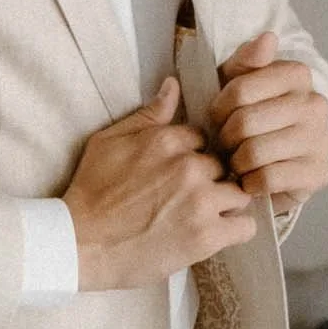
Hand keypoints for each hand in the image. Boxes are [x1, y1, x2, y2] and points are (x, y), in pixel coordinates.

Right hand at [64, 75, 256, 288]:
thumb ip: (148, 114)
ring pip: (239, 192)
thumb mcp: (109, 141)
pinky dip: (236, 228)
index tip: (182, 170)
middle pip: (223, 164)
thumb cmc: (91, 192)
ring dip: (227, 202)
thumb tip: (173, 85)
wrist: (81, 243)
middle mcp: (189, 167)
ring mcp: (201, 202)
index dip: (193, 154)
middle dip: (211, 177)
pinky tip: (218, 231)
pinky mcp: (207, 236)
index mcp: (166, 140)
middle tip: (192, 195)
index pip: (203, 137)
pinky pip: (246, 226)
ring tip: (206, 215)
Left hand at [210, 30, 327, 213]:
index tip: (217, 117)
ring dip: (236, 162)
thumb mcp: (237, 81)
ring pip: (255, 152)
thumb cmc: (249, 115)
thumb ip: (247, 59)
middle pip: (245, 122)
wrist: (274, 163)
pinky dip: (251, 182)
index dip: (218, 108)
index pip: (240, 89)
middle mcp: (315, 104)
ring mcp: (321, 139)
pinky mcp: (319, 173)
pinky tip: (251, 179)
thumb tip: (268, 37)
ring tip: (237, 160)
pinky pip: (269, 178)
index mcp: (297, 75)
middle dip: (226, 138)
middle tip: (226, 144)